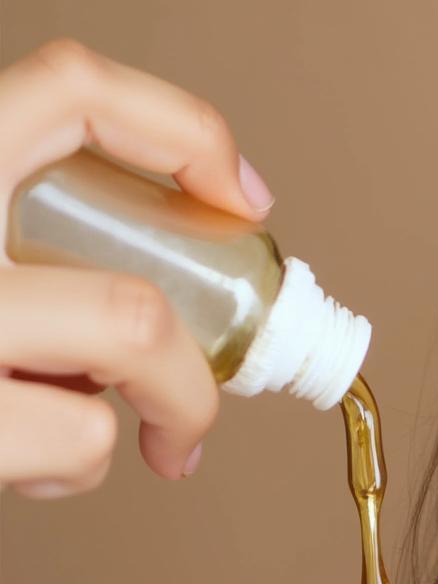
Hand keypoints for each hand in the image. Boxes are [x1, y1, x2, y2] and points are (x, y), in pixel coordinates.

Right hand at [0, 38, 275, 497]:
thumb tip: (132, 313)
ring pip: (127, 340)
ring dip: (136, 413)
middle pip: (132, 288)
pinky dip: (71, 466)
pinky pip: (75, 439)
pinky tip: (24, 465)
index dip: (183, 133)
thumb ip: (14, 242)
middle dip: (191, 374)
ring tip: (74, 438)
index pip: (68, 89)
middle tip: (191, 410)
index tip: (241, 198)